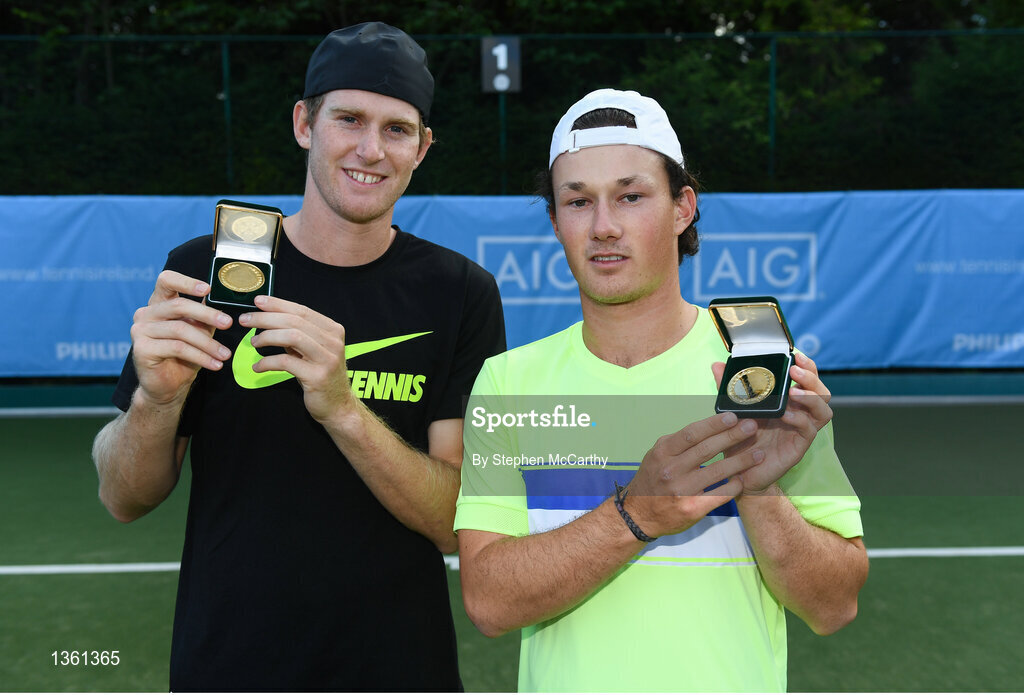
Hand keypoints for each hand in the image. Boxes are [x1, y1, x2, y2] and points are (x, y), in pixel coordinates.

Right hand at [130, 270, 232, 405]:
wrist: (168, 386)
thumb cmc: (184, 356)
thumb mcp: (199, 332)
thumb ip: (206, 316)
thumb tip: (224, 299)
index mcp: (159, 304)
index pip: (166, 281)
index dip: (186, 281)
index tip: (208, 289)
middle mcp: (145, 313)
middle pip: (178, 305)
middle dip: (207, 314)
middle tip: (228, 323)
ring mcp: (140, 330)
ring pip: (181, 329)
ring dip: (208, 343)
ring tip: (225, 354)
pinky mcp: (142, 348)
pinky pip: (178, 348)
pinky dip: (201, 356)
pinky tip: (215, 364)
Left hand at [239, 295, 350, 423]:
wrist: (338, 405)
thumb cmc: (320, 375)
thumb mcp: (312, 351)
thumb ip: (297, 335)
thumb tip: (269, 319)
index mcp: (333, 330)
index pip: (302, 311)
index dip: (278, 304)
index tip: (257, 301)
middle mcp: (333, 342)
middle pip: (295, 321)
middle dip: (266, 318)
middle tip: (246, 320)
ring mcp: (327, 359)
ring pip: (292, 337)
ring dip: (267, 337)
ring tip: (253, 343)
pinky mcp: (317, 376)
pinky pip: (286, 362)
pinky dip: (267, 362)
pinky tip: (257, 366)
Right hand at [623, 412, 763, 538]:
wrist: (639, 515)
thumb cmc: (652, 480)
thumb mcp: (657, 455)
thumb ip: (678, 442)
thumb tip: (707, 426)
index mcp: (663, 452)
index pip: (692, 434)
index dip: (714, 424)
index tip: (733, 416)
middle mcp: (671, 470)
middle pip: (707, 449)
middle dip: (732, 436)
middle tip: (752, 427)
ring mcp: (681, 490)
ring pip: (718, 471)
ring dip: (741, 461)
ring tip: (758, 453)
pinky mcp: (692, 508)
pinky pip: (720, 494)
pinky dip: (734, 486)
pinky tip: (743, 479)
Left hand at [711, 352, 832, 494]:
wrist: (737, 470)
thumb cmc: (739, 438)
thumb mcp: (732, 410)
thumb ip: (728, 388)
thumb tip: (717, 365)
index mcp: (787, 401)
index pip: (806, 380)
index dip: (807, 366)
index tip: (796, 355)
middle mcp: (799, 413)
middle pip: (821, 392)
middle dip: (811, 378)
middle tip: (795, 370)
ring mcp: (801, 430)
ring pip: (823, 410)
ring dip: (811, 398)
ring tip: (794, 392)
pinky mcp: (799, 446)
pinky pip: (809, 430)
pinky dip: (799, 420)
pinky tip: (786, 415)